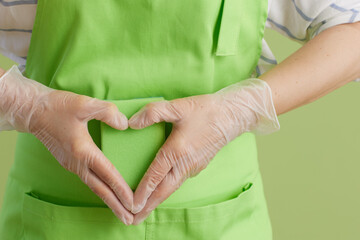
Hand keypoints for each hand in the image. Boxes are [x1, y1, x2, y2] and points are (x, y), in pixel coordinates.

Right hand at [0, 65, 133, 224]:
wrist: (33, 111)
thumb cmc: (57, 107)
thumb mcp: (84, 104)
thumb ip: (107, 113)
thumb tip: (125, 125)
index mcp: (83, 151)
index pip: (107, 174)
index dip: (122, 189)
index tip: (134, 203)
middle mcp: (77, 163)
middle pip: (100, 189)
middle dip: (116, 205)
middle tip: (130, 219)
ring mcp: (72, 164)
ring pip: (94, 187)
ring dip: (109, 200)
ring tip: (121, 212)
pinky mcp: (69, 162)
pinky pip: (88, 180)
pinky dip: (100, 189)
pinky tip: (107, 192)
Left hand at [128, 78, 279, 224]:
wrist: (232, 116)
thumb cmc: (206, 111)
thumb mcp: (178, 107)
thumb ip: (153, 113)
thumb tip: (131, 123)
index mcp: (178, 151)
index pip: (156, 175)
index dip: (143, 191)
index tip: (132, 205)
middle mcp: (185, 164)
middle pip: (164, 191)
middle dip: (148, 206)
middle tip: (134, 221)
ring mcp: (193, 167)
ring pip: (171, 188)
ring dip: (157, 200)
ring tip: (144, 211)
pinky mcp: (198, 166)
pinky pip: (178, 182)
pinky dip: (166, 190)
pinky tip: (160, 191)